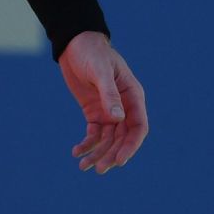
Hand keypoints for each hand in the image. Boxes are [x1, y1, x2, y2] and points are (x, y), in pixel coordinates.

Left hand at [57, 32, 147, 173]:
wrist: (74, 44)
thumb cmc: (92, 53)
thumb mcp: (100, 71)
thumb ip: (109, 93)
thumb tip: (118, 118)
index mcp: (133, 96)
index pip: (138, 127)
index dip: (131, 146)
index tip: (120, 161)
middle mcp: (124, 106)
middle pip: (122, 138)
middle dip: (112, 154)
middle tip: (99, 169)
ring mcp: (109, 111)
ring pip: (108, 139)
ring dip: (98, 153)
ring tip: (83, 167)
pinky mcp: (94, 112)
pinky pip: (94, 133)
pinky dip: (86, 144)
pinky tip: (76, 152)